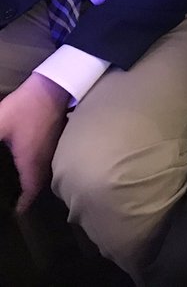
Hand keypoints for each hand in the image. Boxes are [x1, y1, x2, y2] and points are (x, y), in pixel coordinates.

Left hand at [0, 74, 71, 212]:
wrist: (56, 86)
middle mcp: (47, 158)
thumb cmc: (27, 107)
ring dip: (37, 182)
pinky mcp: (58, 138)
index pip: (30, 190)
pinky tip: (33, 162)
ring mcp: (55, 147)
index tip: (16, 212)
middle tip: (19, 200)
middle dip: (30, 195)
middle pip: (40, 184)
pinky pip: (51, 161)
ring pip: (47, 172)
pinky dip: (42, 168)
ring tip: (25, 186)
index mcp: (32, 161)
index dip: (23, 204)